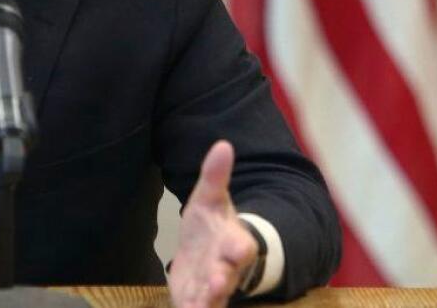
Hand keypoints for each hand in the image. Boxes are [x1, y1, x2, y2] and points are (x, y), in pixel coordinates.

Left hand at [169, 141, 258, 307]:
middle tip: (216, 284)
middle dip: (221, 280)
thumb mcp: (210, 198)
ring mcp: (211, 288)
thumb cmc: (212, 226)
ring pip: (212, 299)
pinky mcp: (194, 300)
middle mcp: (225, 269)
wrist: (207, 254)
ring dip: (206, 302)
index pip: (242, 246)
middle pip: (227, 276)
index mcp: (233, 241)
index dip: (241, 248)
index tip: (240, 249)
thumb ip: (215, 176)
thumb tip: (222, 144)